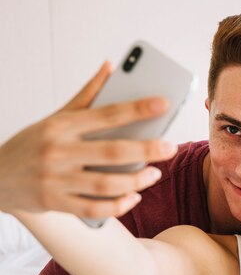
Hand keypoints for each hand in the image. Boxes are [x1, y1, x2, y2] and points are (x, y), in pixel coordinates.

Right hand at [0, 62, 177, 217]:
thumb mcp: (56, 117)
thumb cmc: (34, 143)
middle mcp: (57, 152)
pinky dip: (117, 205)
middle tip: (170, 147)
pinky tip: (134, 196)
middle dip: (146, 150)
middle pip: (111, 152)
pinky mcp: (54, 204)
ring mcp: (55, 180)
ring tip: (155, 173)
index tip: (164, 103)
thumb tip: (112, 66)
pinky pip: (93, 208)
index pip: (106, 114)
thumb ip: (87, 95)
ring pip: (105, 184)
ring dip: (136, 181)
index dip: (137, 109)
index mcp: (61, 126)